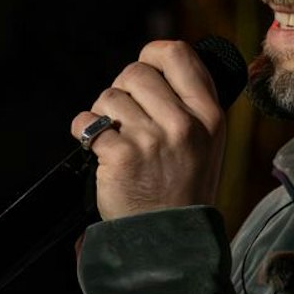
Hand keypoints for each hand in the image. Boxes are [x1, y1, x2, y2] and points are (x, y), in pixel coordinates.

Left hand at [70, 40, 224, 220]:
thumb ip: (188, 102)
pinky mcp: (121, 156)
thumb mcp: (207, 142)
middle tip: (126, 118)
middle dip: (123, 90)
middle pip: (135, 72)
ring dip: (104, 115)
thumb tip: (155, 63)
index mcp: (208, 114)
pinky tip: (99, 149)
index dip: (151, 55)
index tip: (144, 70)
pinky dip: (84, 133)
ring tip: (118, 138)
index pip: (177, 54)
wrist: (170, 239)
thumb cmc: (183, 188)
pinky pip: (87, 123)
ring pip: (108, 97)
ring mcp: (151, 140)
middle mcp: (183, 124)